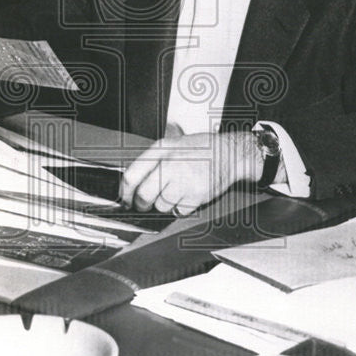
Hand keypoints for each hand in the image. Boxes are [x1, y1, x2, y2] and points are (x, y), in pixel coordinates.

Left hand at [119, 131, 262, 214]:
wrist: (230, 154)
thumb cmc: (201, 149)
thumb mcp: (173, 144)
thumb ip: (153, 160)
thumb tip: (132, 183)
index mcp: (161, 149)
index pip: (132, 176)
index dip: (125, 192)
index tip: (125, 199)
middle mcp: (170, 164)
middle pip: (144, 195)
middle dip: (142, 204)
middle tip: (144, 204)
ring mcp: (183, 181)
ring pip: (161, 206)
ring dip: (164, 205)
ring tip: (175, 193)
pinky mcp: (196, 195)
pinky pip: (178, 211)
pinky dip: (180, 208)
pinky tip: (187, 195)